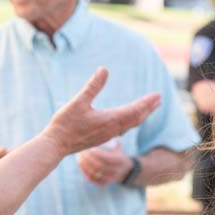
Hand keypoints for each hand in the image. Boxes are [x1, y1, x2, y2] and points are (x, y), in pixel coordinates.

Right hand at [43, 68, 159, 157]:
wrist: (55, 146)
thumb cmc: (65, 123)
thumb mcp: (78, 102)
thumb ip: (92, 86)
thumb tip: (104, 69)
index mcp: (110, 120)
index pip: (135, 110)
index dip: (147, 102)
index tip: (158, 95)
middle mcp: (113, 129)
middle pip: (137, 118)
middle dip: (148, 108)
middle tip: (159, 100)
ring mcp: (108, 135)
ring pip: (130, 125)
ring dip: (141, 116)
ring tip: (149, 109)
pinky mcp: (101, 138)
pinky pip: (122, 129)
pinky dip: (131, 123)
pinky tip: (129, 121)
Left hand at [77, 140, 134, 186]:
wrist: (125, 170)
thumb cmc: (117, 153)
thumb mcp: (117, 146)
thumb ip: (110, 137)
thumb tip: (101, 125)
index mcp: (120, 161)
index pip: (106, 158)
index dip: (96, 153)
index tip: (88, 147)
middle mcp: (116, 171)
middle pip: (99, 166)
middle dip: (88, 159)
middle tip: (80, 151)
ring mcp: (110, 179)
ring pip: (94, 173)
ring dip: (84, 165)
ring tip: (79, 157)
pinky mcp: (104, 183)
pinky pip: (92, 179)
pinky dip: (85, 172)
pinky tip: (81, 164)